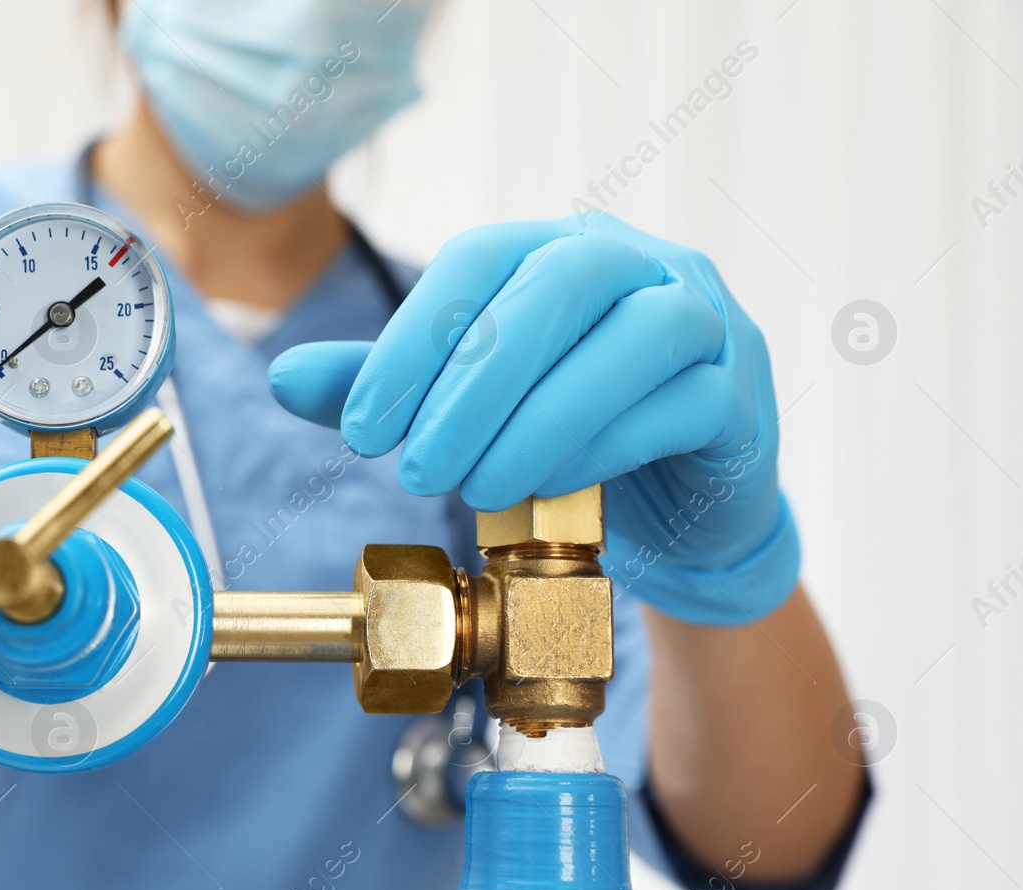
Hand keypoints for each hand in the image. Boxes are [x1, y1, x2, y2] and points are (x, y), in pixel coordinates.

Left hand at [268, 214, 798, 625]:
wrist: (679, 509)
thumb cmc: (566, 440)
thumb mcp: (467, 409)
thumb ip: (388, 385)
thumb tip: (282, 376)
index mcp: (559, 247)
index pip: (479, 261)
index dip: (412, 340)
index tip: (361, 427)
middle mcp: (637, 264)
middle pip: (555, 287)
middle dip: (472, 383)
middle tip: (415, 468)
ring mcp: (704, 321)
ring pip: (628, 340)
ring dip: (537, 420)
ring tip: (475, 488)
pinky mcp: (740, 394)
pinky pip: (677, 406)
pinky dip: (603, 447)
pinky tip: (549, 489)